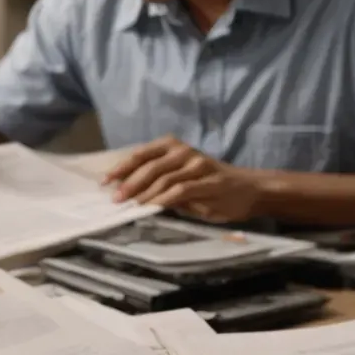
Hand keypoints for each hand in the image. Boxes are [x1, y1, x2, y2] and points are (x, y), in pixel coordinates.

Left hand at [105, 136, 261, 223]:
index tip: (105, 181)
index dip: (122, 168)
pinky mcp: (208, 181)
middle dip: (129, 183)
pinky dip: (162, 199)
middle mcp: (184, 151)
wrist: (249, 189)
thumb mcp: (181, 178)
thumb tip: (128, 192)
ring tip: (129, 205)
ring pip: (163, 178)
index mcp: (173, 147)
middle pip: (149, 166)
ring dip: (143, 193)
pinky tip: (151, 207)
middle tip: (115, 198)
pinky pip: (180, 190)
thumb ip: (159, 181)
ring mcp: (197, 165)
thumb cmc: (211, 185)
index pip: (141, 155)